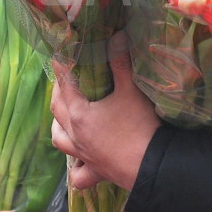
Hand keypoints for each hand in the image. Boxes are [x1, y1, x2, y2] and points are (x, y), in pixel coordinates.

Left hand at [52, 37, 160, 191]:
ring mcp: (84, 157)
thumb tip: (117, 36)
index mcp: (79, 114)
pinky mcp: (97, 173)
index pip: (65, 86)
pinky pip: (78, 175)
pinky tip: (80, 162)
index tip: (58, 57)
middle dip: (58, 94)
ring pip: (60, 141)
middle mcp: (76, 136)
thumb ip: (121, 63)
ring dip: (58, 127)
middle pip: (56, 111)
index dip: (62, 69)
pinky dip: (76, 168)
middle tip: (64, 82)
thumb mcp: (131, 91)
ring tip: (63, 119)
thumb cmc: (140, 126)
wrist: (155, 166)